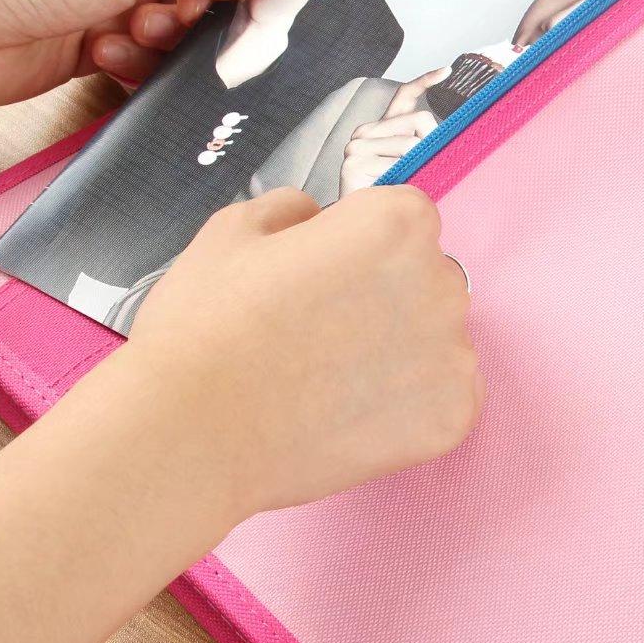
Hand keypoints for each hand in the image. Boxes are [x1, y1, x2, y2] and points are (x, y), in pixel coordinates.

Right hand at [115, 185, 480, 520]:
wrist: (191, 434)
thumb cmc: (204, 328)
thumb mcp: (233, 229)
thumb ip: (293, 208)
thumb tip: (317, 217)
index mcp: (396, 223)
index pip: (404, 220)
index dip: (358, 247)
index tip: (323, 277)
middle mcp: (440, 281)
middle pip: (426, 279)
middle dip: (383, 298)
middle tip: (318, 333)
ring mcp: (452, 354)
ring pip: (436, 341)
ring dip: (398, 354)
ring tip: (326, 380)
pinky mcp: (452, 418)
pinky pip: (445, 400)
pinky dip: (408, 409)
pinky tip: (349, 414)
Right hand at [338, 67, 449, 194]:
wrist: (363, 229)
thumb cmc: (392, 197)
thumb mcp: (415, 166)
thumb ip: (424, 145)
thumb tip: (442, 131)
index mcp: (380, 128)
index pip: (403, 96)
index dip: (425, 81)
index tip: (446, 71)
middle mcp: (365, 131)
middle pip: (420, 120)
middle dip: (431, 145)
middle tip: (424, 171)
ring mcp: (356, 145)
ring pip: (412, 144)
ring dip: (418, 168)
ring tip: (404, 186)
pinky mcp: (354, 163)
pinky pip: (398, 165)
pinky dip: (405, 181)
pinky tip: (393, 191)